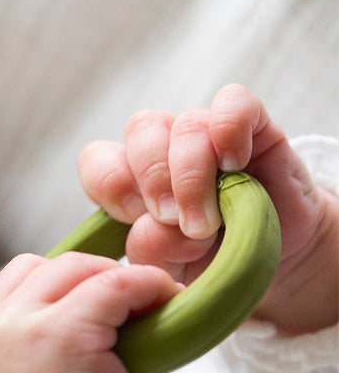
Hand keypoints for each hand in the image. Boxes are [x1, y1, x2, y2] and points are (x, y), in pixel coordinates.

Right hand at [0, 252, 179, 372]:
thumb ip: (40, 343)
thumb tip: (95, 311)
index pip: (17, 277)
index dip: (59, 280)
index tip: (93, 300)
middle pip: (46, 266)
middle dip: (92, 275)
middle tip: (129, 300)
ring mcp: (27, 326)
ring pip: (78, 268)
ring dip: (117, 278)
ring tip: (149, 300)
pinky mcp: (68, 332)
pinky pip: (116, 285)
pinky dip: (146, 285)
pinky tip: (164, 299)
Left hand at [78, 84, 338, 332]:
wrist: (274, 265)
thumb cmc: (210, 265)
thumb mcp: (171, 269)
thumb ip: (153, 249)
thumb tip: (158, 225)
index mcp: (131, 180)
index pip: (98, 160)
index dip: (110, 184)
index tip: (133, 218)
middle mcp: (164, 150)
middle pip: (140, 131)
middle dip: (153, 180)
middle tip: (173, 223)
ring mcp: (206, 134)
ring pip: (184, 124)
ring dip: (192, 174)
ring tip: (208, 221)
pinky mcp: (253, 126)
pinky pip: (234, 103)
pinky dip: (229, 130)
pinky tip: (234, 165)